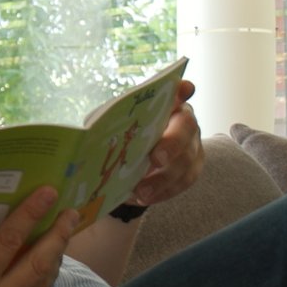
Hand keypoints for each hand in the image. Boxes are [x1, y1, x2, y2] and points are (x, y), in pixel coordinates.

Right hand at [0, 186, 76, 286]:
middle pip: (38, 263)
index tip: (48, 192)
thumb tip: (10, 214)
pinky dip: (46, 273)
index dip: (31, 214)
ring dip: (57, 254)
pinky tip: (50, 257)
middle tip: (70, 213)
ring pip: (44, 280)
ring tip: (64, 229)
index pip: (9, 241)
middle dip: (59, 235)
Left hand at [124, 79, 202, 206]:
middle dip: (172, 144)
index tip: (184, 89)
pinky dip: (164, 192)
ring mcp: (194, 146)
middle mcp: (186, 122)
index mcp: (169, 103)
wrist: (137, 155)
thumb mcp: (118, 123)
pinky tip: (144, 198)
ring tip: (141, 192)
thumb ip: (117, 120)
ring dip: (164, 178)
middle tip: (155, 159)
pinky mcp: (192, 170)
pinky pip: (183, 182)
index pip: (179, 92)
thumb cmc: (128, 133)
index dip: (183, 91)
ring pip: (187, 162)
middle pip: (187, 130)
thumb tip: (93, 131)